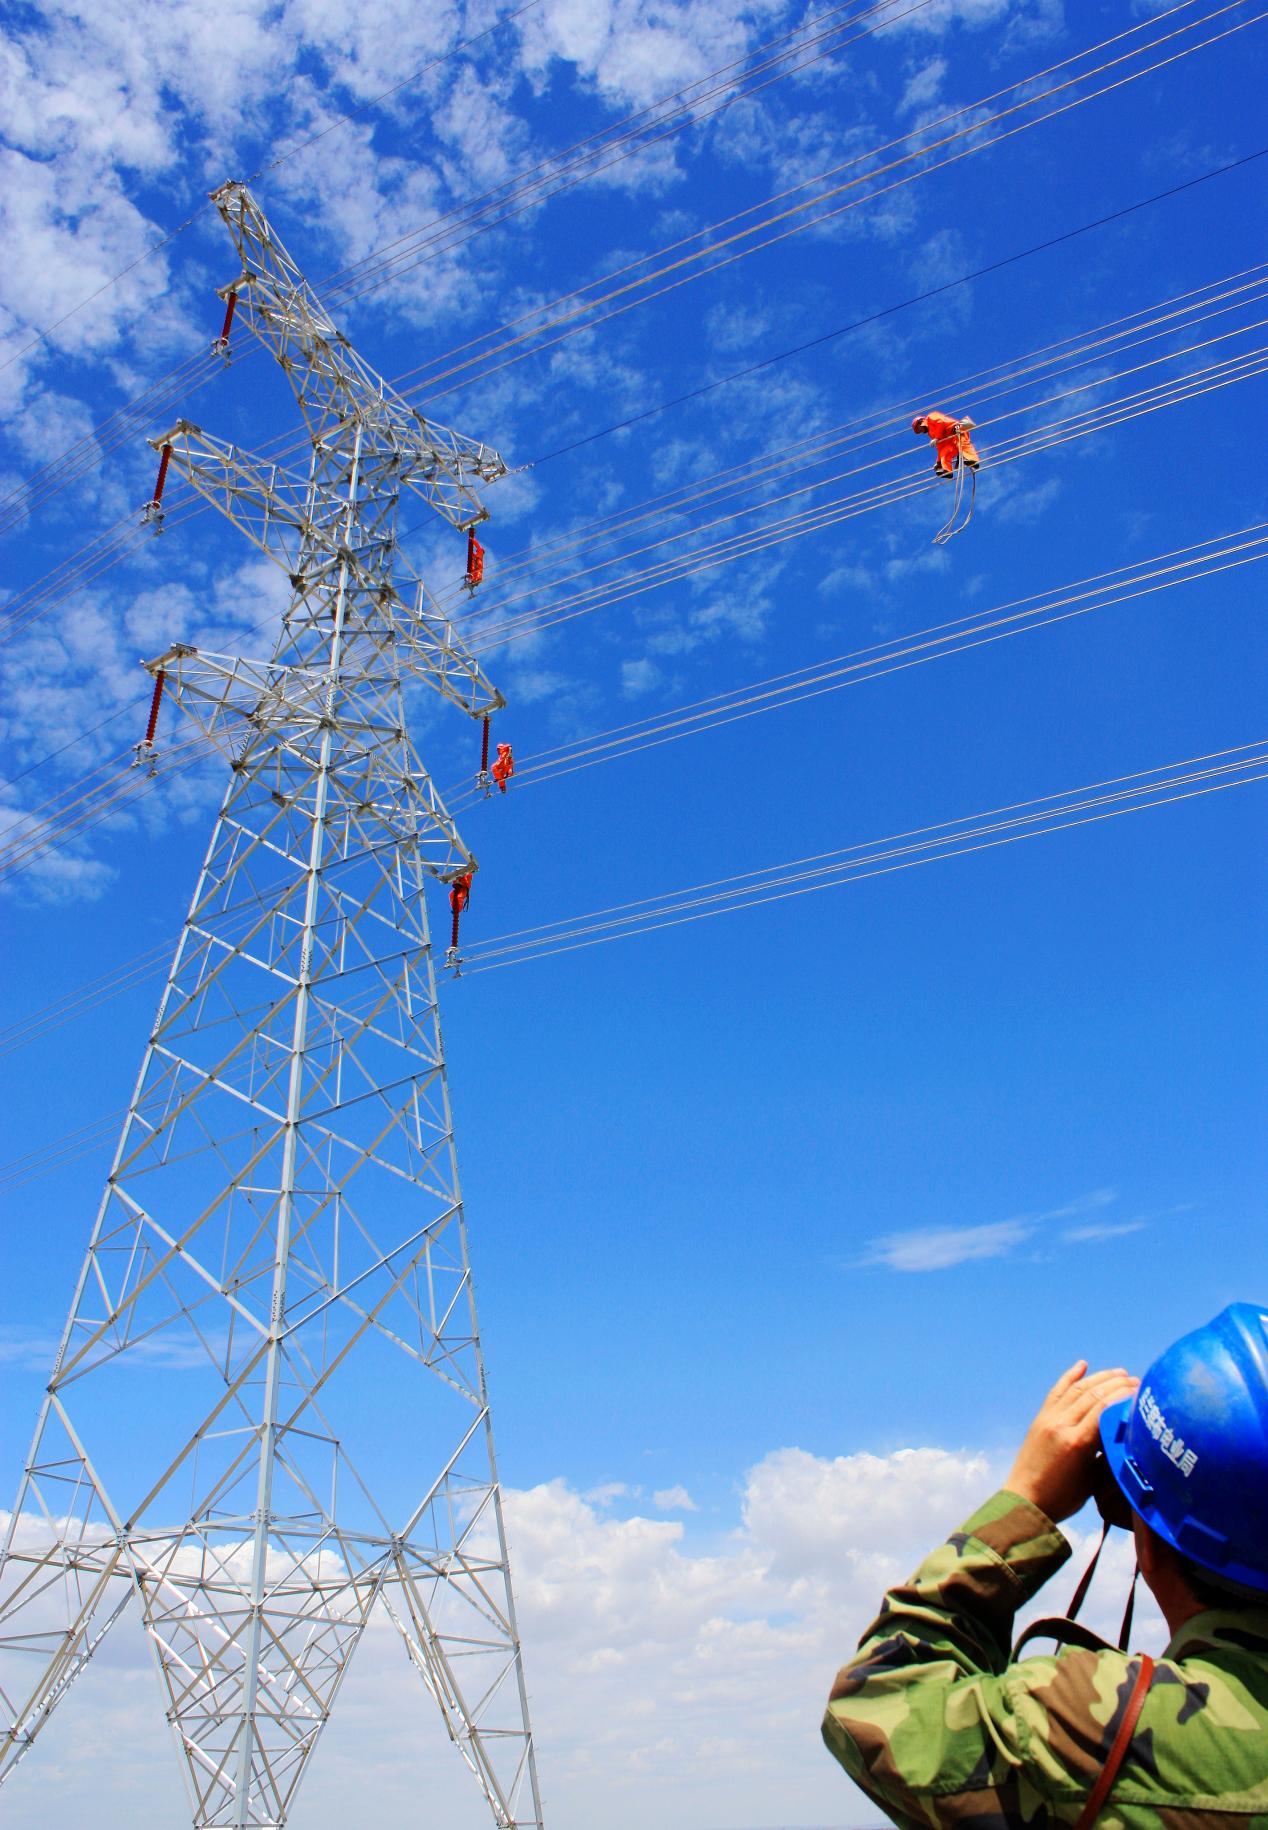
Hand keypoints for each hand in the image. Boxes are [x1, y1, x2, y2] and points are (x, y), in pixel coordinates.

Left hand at [1005, 1361, 1138, 1523]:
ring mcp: (1048, 1419)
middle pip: (1093, 1395)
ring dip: (1099, 1378)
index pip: (1105, 1408)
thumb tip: (1128, 1435)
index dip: (1125, 1396)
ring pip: (1077, 1389)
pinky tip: (1082, 1365)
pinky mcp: (1040, 1419)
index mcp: (1077, 1443)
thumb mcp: (1094, 1480)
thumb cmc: (1064, 1498)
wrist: (1025, 1502)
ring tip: (1119, 1372)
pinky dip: (1070, 1376)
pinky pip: (1057, 1391)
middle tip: (1136, 1380)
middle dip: (1117, 1384)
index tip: (1142, 1390)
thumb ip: (1108, 1454)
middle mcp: (1061, 1425)